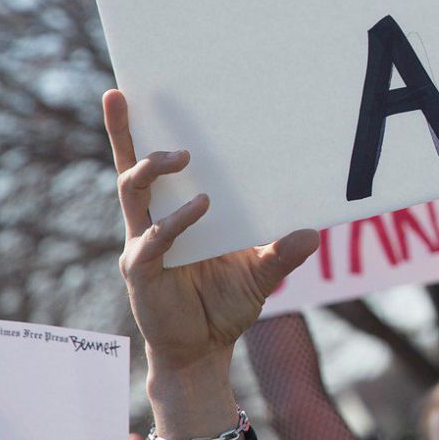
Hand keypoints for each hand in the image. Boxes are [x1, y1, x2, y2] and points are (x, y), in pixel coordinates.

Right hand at [106, 89, 317, 379]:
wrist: (204, 352)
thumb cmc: (226, 304)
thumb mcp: (263, 272)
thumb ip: (284, 252)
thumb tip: (314, 232)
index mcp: (174, 211)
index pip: (150, 162)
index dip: (136, 129)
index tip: (132, 88)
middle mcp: (152, 221)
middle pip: (129, 166)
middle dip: (124, 131)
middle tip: (131, 98)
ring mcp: (144, 245)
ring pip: (133, 193)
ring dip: (153, 168)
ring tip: (181, 154)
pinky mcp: (142, 272)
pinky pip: (154, 239)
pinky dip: (176, 222)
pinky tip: (199, 207)